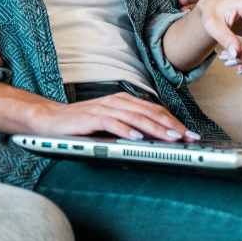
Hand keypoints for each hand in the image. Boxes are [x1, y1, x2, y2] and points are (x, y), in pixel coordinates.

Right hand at [30, 93, 200, 142]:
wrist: (50, 119)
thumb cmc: (82, 124)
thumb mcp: (111, 123)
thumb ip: (130, 126)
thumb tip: (157, 139)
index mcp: (124, 101)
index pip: (155, 110)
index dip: (175, 122)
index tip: (191, 135)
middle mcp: (117, 101)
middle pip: (150, 112)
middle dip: (172, 126)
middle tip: (188, 138)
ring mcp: (104, 108)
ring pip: (135, 117)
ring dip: (155, 129)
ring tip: (171, 138)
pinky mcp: (90, 118)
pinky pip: (112, 123)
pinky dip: (126, 130)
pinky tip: (138, 139)